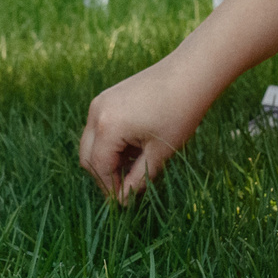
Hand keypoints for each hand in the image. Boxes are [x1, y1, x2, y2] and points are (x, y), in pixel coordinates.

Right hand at [79, 54, 218, 203]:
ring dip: (107, 160)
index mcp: (108, 127)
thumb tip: (123, 201)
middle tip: (127, 190)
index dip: (111, 190)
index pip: (99, 169)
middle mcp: (97, 113)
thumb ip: (138, 180)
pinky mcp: (107, 97)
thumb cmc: (179, 113)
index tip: (125, 204)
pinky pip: (100, 128)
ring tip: (135, 167)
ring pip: (92, 142)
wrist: (190, 73)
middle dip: (104, 177)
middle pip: (88, 157)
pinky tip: (135, 148)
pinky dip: (110, 143)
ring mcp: (100, 102)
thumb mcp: (159, 153)